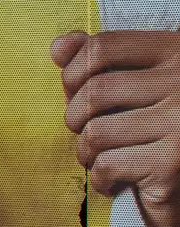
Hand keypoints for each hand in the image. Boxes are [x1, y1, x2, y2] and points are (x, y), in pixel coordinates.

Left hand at [53, 30, 179, 226]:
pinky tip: (115, 180)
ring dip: (85, 151)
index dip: (73, 70)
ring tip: (99, 158)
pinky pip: (109, 165)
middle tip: (84, 131)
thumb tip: (59, 46)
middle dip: (75, 116)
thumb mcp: (140, 81)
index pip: (104, 46)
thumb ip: (103, 59)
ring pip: (96, 132)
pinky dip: (101, 178)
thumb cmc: (162, 126)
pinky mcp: (174, 163)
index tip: (72, 89)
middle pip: (95, 91)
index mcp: (178, 51)